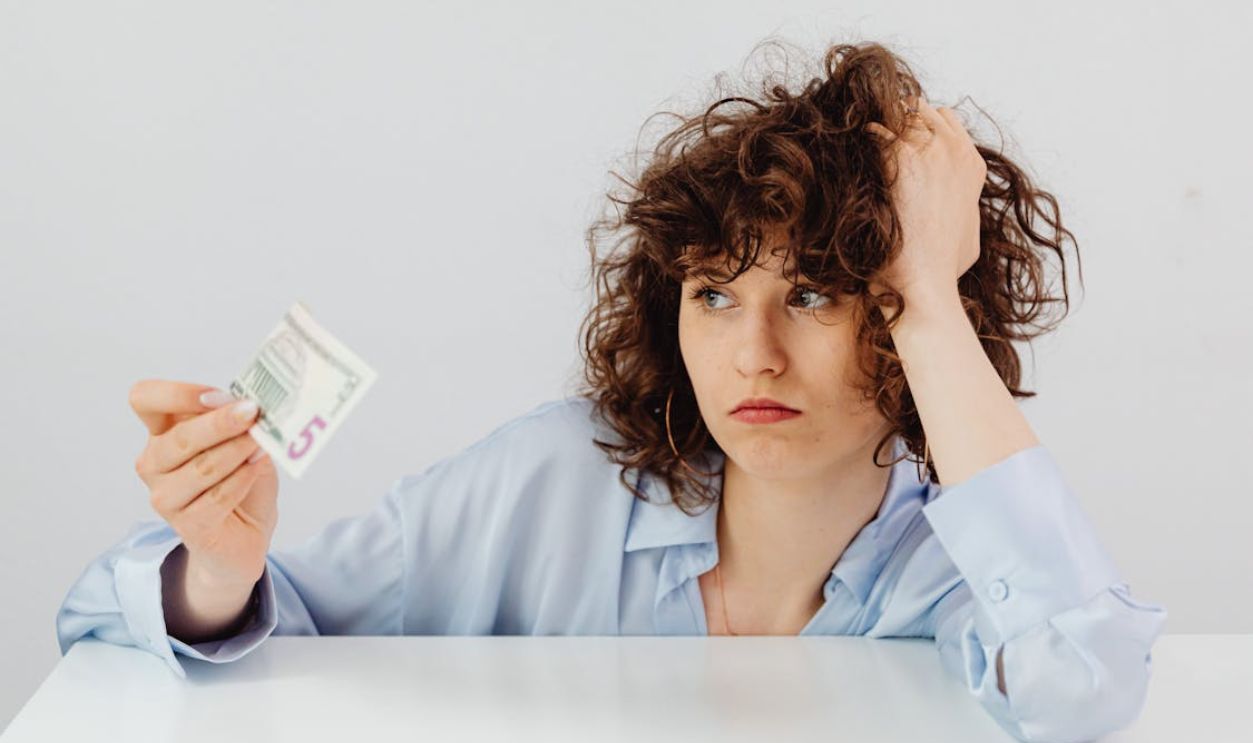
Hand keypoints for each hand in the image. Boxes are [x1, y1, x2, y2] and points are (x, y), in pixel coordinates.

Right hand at [130, 379, 278, 589]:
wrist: (247, 533)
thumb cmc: (242, 480)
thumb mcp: (245, 441)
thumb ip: (239, 422)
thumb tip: (242, 404)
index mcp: (163, 432)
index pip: (145, 399)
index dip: (177, 393)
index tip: (217, 396)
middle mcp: (155, 463)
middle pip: (178, 437)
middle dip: (220, 423)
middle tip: (252, 413)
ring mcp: (166, 497)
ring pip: (201, 468)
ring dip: (236, 451)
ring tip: (262, 443)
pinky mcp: (187, 526)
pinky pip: (216, 497)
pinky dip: (242, 479)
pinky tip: (256, 468)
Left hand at [863, 95, 986, 303]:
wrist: (925, 282)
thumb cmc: (942, 270)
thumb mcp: (968, 236)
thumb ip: (962, 208)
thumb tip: (952, 206)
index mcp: (972, 166)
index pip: (945, 119)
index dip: (918, 127)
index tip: (896, 140)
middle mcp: (956, 150)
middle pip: (921, 111)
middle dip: (895, 120)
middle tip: (871, 139)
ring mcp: (930, 150)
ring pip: (898, 114)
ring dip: (878, 126)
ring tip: (858, 146)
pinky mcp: (901, 156)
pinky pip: (874, 130)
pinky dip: (860, 140)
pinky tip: (849, 157)